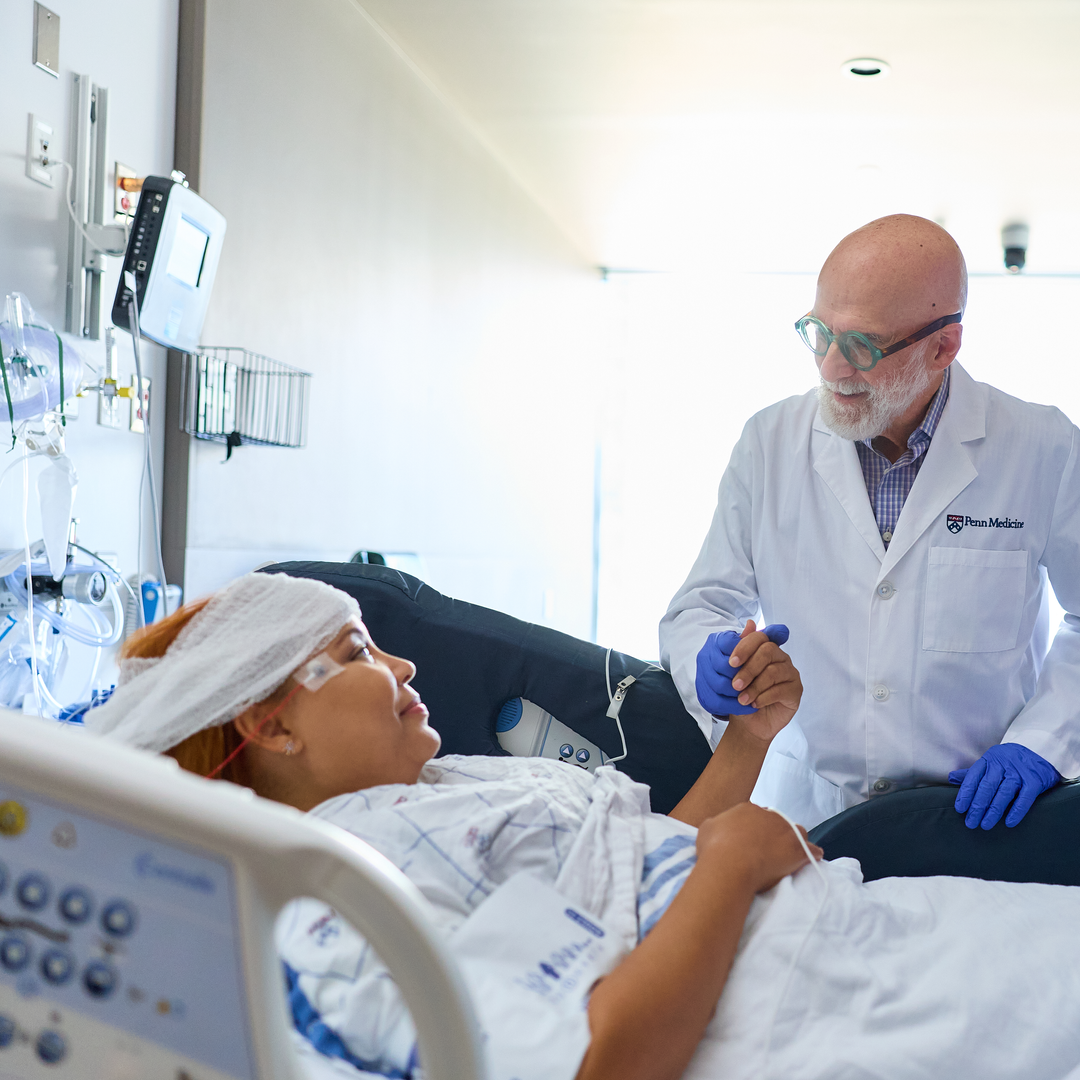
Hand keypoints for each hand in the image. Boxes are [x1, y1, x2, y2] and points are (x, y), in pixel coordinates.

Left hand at [695, 621, 801, 740]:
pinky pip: (781, 689)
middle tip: (734, 685)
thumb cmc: (741, 694)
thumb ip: (740, 650)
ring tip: (742, 699)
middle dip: (748, 669)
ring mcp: (790, 673)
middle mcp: (781, 658)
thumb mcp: (734, 674)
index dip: (745, 647)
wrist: (748, 722)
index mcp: (766, 649)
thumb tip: (751, 623)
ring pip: (773, 672)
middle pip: (767, 652)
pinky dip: (764, 697)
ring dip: (754, 686)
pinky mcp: (796, 690)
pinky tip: (755, 703)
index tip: (731, 663)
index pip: (760, 637)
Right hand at [696, 802, 821, 893]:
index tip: (751, 841)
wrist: (730, 864)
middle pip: (778, 822)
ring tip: (789, 855)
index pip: (757, 816)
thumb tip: (717, 827)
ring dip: (795, 841)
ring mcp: (786, 831)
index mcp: (748, 810)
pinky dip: (813, 854)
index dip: (755, 829)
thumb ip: (716, 824)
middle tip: (768, 851)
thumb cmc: (715, 848)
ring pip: (797, 832)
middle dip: (775, 834)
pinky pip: (812, 850)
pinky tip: (811, 859)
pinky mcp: (798, 849)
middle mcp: (769, 815)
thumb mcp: (706, 829)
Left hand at [949, 743, 1060, 828]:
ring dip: (993, 811)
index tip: (959, 809)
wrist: (1040, 750)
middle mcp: (1003, 765)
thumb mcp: (990, 761)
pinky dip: (1016, 811)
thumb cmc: (1009, 760)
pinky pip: (1024, 799)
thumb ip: (972, 772)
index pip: (973, 777)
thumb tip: (951, 778)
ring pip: (1003, 794)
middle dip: (977, 807)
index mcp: (989, 760)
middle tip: (970, 822)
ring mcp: (1019, 773)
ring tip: (985, 825)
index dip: (965, 794)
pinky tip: (1009, 823)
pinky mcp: (1034, 781)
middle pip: (986, 787)